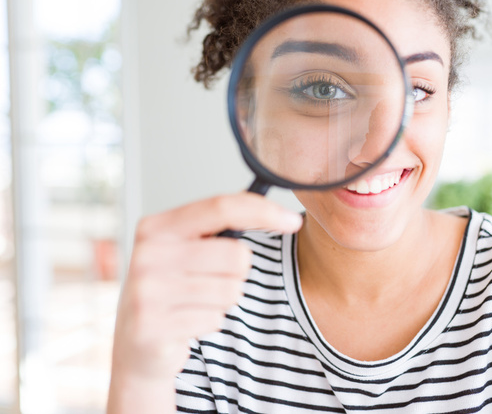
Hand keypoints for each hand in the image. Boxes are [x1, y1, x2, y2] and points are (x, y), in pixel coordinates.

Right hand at [110, 193, 302, 381]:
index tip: (292, 221)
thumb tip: (273, 212)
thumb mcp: (186, 249)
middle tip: (210, 281)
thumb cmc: (171, 289)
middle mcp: (148, 254)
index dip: (264, 212)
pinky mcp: (153, 326)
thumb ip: (218, 227)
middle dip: (237, 273)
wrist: (136, 346)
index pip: (222, 207)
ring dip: (223, 301)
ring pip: (231, 290)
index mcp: (157, 227)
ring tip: (196, 303)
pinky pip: (216, 319)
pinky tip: (187, 322)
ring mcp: (147, 291)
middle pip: (236, 255)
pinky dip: (210, 322)